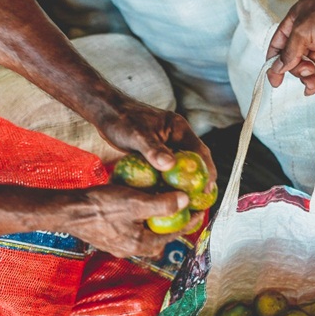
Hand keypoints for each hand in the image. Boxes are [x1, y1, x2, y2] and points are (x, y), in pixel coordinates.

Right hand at [66, 184, 200, 258]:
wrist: (67, 210)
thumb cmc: (100, 206)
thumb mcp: (135, 202)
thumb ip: (161, 204)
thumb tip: (185, 201)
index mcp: (140, 244)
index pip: (172, 235)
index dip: (187, 222)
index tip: (198, 210)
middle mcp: (130, 249)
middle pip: (159, 237)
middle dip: (172, 223)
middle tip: (182, 207)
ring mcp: (117, 244)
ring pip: (144, 233)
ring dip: (154, 221)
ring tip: (161, 204)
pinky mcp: (108, 236)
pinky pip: (131, 229)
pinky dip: (139, 219)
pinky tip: (137, 205)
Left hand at [98, 99, 216, 190]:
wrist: (106, 112)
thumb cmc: (121, 119)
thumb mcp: (138, 135)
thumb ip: (153, 150)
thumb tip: (170, 165)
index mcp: (178, 129)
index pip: (200, 151)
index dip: (207, 170)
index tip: (208, 188)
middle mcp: (176, 136)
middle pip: (193, 161)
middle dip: (198, 180)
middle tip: (200, 200)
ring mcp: (166, 144)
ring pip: (180, 167)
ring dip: (183, 183)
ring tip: (186, 202)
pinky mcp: (156, 152)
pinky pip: (166, 169)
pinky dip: (168, 181)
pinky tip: (166, 195)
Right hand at [266, 0, 314, 94]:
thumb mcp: (303, 30)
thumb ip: (289, 51)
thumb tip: (278, 67)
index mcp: (294, 23)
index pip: (278, 46)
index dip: (274, 63)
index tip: (275, 81)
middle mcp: (307, 33)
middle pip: (294, 59)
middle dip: (297, 69)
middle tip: (306, 70)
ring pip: (310, 65)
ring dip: (308, 76)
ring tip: (312, 81)